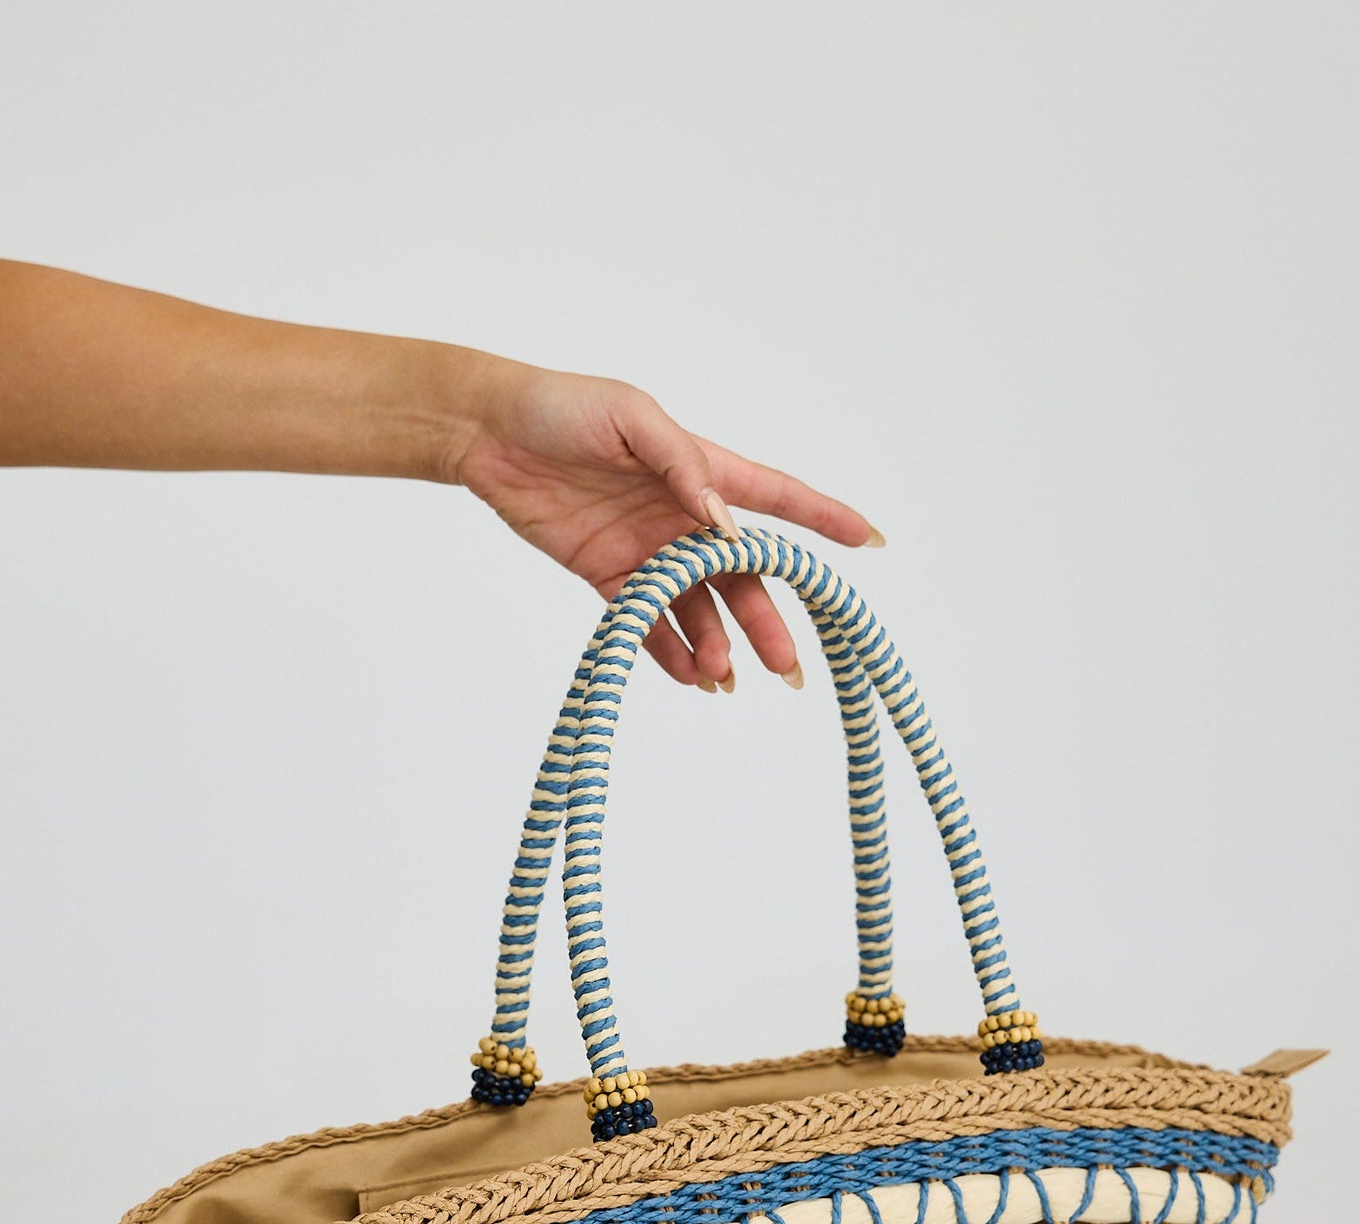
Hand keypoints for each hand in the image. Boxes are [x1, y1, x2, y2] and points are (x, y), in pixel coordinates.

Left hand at [450, 359, 881, 688]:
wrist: (488, 433)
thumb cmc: (564, 407)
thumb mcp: (633, 419)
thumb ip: (684, 469)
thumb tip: (725, 525)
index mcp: (702, 470)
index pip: (778, 498)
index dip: (825, 520)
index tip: (871, 543)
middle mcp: (684, 516)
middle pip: (743, 577)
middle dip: (769, 623)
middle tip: (788, 671)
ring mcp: (648, 549)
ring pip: (699, 608)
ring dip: (717, 645)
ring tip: (724, 680)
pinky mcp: (608, 574)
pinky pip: (649, 621)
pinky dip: (669, 652)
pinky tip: (690, 677)